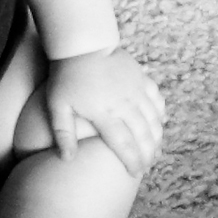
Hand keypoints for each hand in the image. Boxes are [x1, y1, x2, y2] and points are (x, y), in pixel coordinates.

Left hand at [44, 48, 165, 175]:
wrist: (82, 44)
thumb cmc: (66, 76)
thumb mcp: (58, 105)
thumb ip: (63, 133)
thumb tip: (66, 159)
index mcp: (104, 113)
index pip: (124, 144)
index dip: (132, 161)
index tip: (135, 174)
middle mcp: (124, 104)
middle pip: (143, 135)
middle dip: (148, 154)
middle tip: (147, 167)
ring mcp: (135, 90)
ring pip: (153, 119)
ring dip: (157, 137)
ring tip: (156, 151)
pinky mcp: (141, 78)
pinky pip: (156, 99)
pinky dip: (160, 113)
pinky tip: (160, 123)